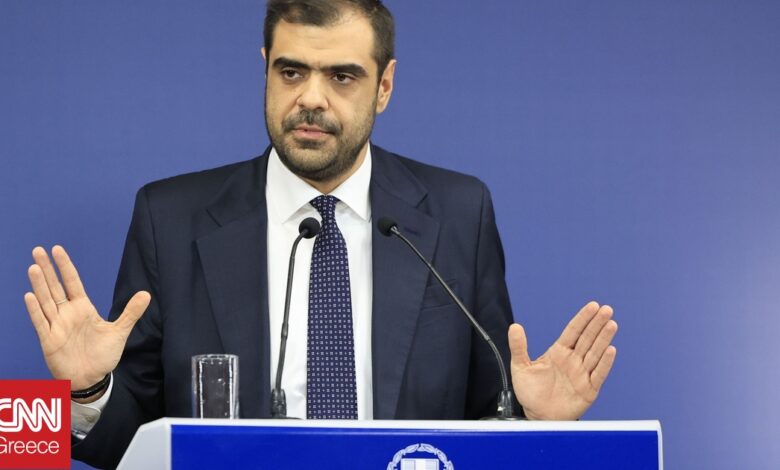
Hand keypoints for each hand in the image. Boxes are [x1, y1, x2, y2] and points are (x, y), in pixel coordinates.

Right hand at [24, 246, 149, 392]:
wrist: (92, 378)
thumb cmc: (103, 355)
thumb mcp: (120, 331)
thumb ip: (131, 312)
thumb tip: (146, 294)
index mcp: (83, 308)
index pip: (72, 282)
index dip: (65, 266)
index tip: (57, 249)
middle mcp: (67, 314)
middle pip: (55, 287)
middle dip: (47, 270)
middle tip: (38, 250)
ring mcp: (56, 326)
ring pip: (45, 301)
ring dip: (39, 285)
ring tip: (33, 267)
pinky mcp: (49, 340)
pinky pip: (40, 323)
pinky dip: (35, 310)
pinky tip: (30, 296)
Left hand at [509, 301, 616, 419]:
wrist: (538, 417)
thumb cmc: (530, 393)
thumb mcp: (520, 368)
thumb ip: (519, 347)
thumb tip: (514, 326)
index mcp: (558, 352)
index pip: (573, 331)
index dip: (583, 318)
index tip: (593, 305)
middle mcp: (573, 361)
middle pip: (587, 338)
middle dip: (597, 324)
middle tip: (607, 309)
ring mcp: (582, 374)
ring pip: (595, 353)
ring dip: (604, 339)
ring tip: (612, 324)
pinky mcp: (588, 390)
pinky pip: (598, 374)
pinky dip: (605, 363)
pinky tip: (611, 350)